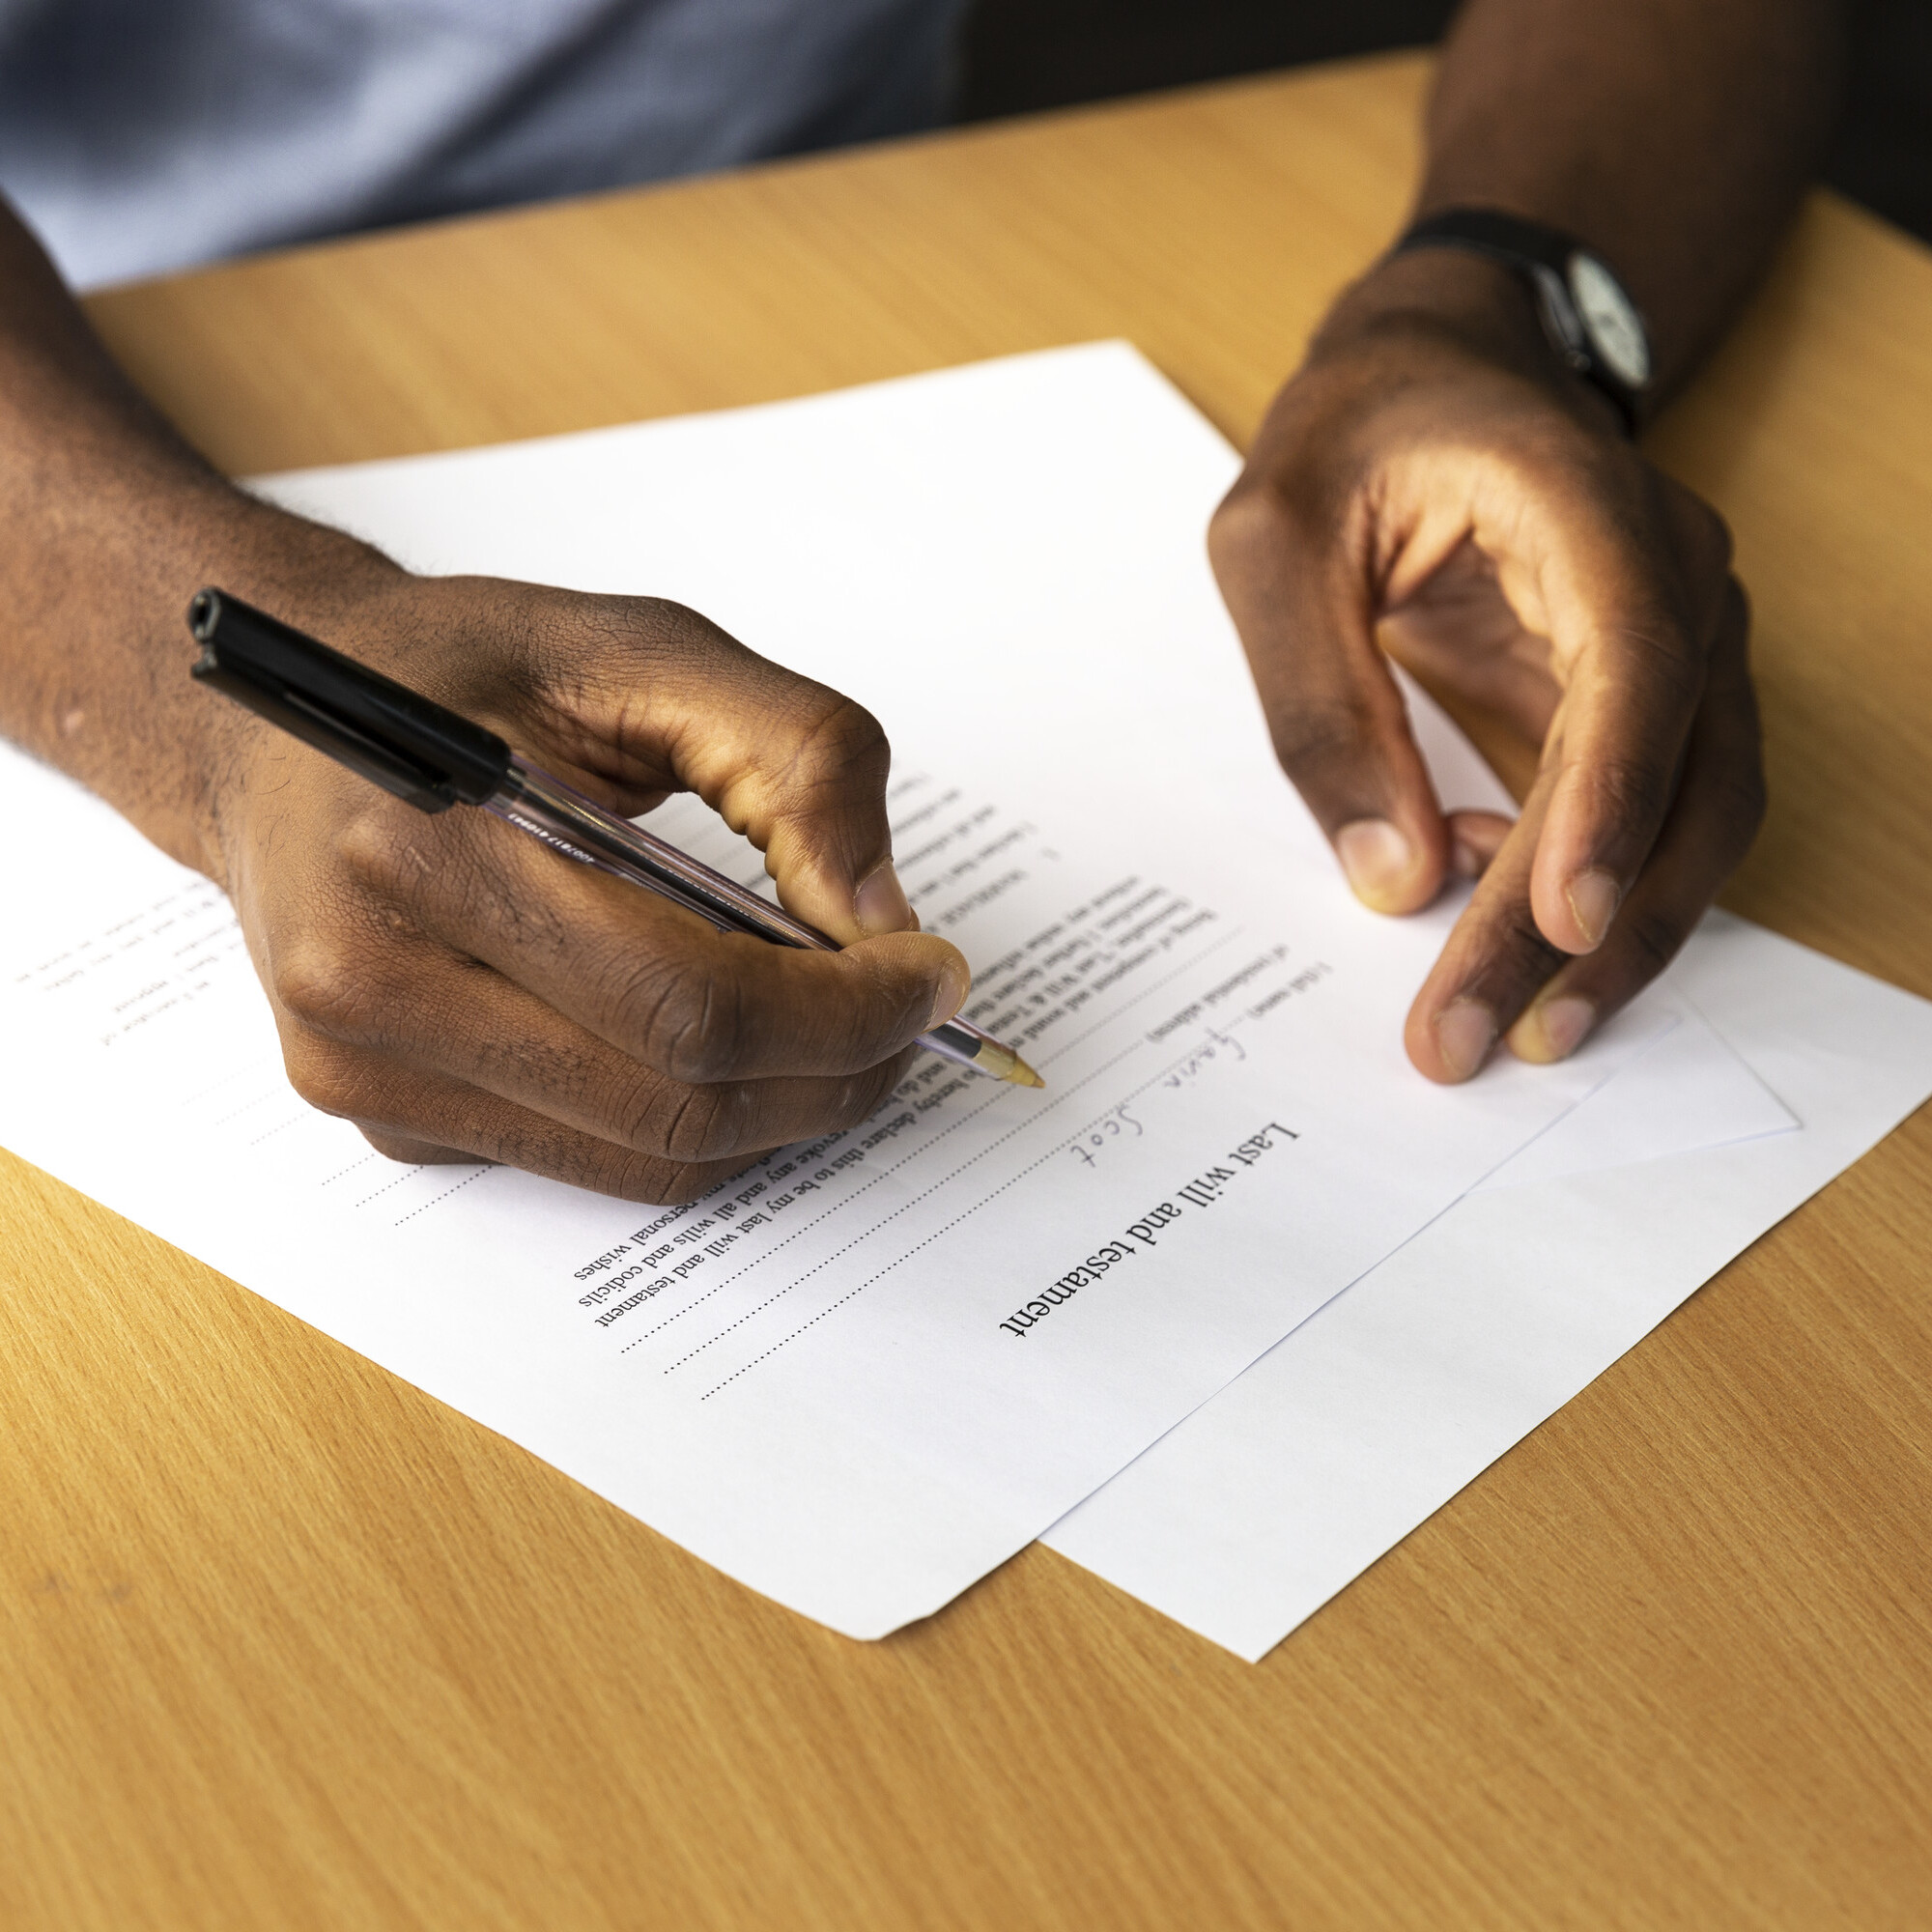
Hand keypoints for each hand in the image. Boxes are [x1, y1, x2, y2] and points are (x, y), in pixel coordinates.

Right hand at [202, 569, 967, 1200]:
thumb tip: (884, 921)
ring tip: (841, 1033)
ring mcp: (362, 1069)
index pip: (686, 1002)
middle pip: (676, 1103)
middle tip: (909, 1015)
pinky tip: (725, 1043)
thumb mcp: (637, 648)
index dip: (842, 1014)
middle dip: (834, 1073)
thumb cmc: (455, 672)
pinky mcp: (380, 1114)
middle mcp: (368, 982)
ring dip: (779, 1112)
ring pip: (642, 1159)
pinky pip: (587, 1160)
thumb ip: (792, 758)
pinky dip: (691, 1119)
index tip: (930, 975)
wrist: (274, 726)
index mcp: (421, 842)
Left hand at [1208, 252, 1763, 1080]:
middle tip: (1480, 1037)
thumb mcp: (1273, 542)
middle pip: (1674, 773)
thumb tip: (1391, 877)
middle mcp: (1671, 579)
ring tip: (1516, 1033)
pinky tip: (1502, 939)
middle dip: (1582, 924)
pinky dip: (1590, 893)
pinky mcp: (1645, 701)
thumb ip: (1319, 701)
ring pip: (1692, 817)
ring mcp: (1677, 643)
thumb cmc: (1351, 439)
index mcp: (1588, 504)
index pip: (1633, 662)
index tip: (1559, 917)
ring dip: (1616, 939)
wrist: (1431, 376)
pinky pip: (1651, 817)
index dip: (1608, 797)